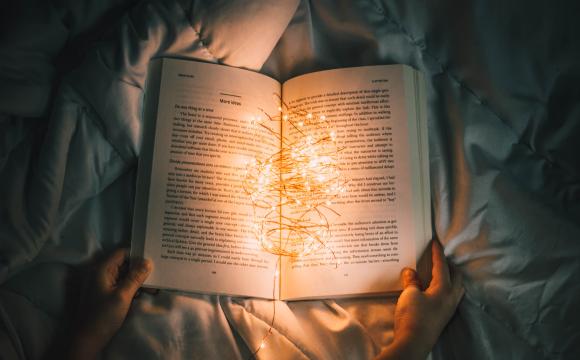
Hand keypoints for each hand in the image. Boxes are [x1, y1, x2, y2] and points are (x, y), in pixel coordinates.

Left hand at [68, 249, 151, 358]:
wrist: (87, 339)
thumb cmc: (103, 316)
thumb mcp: (123, 296)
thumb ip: (135, 277)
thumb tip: (148, 262)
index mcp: (101, 269)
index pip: (121, 253)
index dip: (137, 254)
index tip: (152, 258)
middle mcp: (99, 273)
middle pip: (122, 263)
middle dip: (139, 268)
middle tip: (156, 273)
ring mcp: (101, 283)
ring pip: (122, 274)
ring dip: (136, 279)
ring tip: (152, 286)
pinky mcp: (103, 293)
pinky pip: (119, 284)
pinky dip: (130, 286)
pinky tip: (143, 293)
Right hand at [377, 240, 464, 359]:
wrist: (414, 342)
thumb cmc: (413, 316)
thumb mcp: (410, 294)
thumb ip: (412, 280)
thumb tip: (411, 271)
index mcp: (445, 288)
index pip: (442, 266)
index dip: (438, 253)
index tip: (436, 242)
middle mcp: (451, 298)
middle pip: (455, 277)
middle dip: (449, 265)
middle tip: (440, 257)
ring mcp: (449, 309)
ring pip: (456, 288)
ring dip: (450, 278)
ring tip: (441, 272)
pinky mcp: (443, 317)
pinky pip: (450, 297)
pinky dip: (446, 288)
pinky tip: (436, 290)